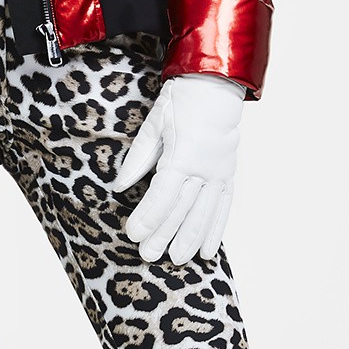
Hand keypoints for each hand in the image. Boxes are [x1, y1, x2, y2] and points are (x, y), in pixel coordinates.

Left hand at [112, 74, 245, 264]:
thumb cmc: (180, 103)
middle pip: (182, 210)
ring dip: (190, 240)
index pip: (162, 195)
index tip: (133, 234)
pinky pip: (223, 209)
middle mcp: (204, 169)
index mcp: (182, 155)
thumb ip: (137, 159)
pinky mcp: (229, 176)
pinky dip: (216, 231)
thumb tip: (119, 187)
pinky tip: (208, 252)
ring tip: (177, 260)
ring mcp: (219, 174)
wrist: (216, 88)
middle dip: (164, 235)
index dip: (148, 217)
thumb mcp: (153, 126)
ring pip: (204, 214)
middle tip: (148, 255)